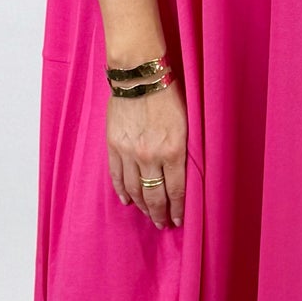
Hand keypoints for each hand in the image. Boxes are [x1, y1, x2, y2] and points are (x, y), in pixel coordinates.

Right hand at [105, 73, 186, 228]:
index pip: (176, 191)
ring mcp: (129, 153)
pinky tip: (128, 200)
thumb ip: (184, 151)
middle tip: (162, 224)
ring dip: (142, 206)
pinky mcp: (114, 146)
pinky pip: (117, 176)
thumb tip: (182, 175)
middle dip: (159, 213)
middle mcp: (150, 156)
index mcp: (173, 151)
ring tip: (148, 214)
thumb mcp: (187, 124)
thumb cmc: (168, 96)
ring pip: (135, 189)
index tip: (178, 220)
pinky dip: (122, 191)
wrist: (140, 77)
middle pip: (154, 195)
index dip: (177, 209)